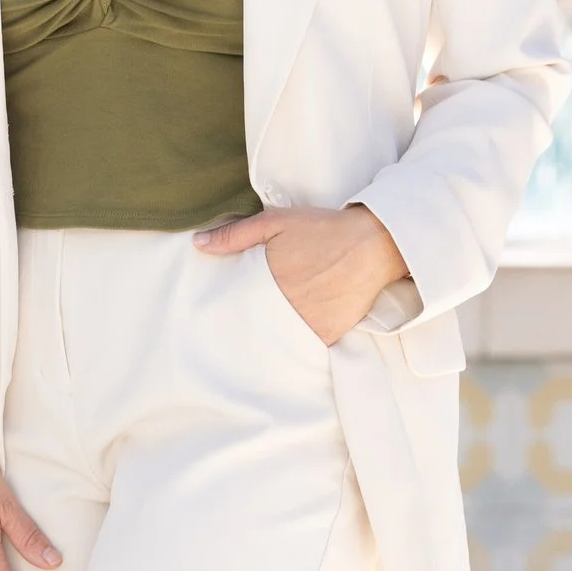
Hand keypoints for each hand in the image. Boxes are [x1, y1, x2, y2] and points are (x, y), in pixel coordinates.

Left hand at [194, 201, 410, 344]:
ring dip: (268, 340)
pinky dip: (294, 345)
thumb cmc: (322, 229)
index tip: (215, 319)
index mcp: (268, 283)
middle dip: (244, 329)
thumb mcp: (275, 222)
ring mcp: (309, 325)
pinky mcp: (329, 334)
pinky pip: (304, 348)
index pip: (236, 308)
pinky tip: (284, 344)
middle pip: (254, 328)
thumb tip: (198, 243)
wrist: (373, 243)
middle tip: (229, 336)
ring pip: (277, 342)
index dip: (225, 314)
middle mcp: (286, 309)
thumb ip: (235, 235)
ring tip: (255, 344)